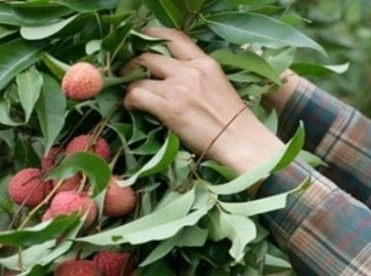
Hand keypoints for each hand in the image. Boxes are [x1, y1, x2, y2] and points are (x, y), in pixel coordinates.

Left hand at [124, 27, 284, 173]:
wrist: (241, 142)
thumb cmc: (234, 122)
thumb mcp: (219, 86)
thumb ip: (198, 76)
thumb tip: (174, 78)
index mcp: (205, 62)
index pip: (174, 37)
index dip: (152, 38)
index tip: (142, 46)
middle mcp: (190, 70)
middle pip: (149, 55)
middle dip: (134, 64)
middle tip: (130, 74)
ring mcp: (178, 88)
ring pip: (139, 75)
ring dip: (130, 84)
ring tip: (131, 94)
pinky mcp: (169, 108)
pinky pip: (137, 95)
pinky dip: (130, 100)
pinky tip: (133, 108)